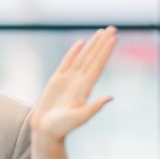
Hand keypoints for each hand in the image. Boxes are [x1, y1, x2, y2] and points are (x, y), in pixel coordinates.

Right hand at [30, 26, 116, 142]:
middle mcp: (79, 81)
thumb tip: (110, 97)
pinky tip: (81, 43)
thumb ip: (94, 107)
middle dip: (102, 43)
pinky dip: (73, 52)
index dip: (105, 52)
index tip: (113, 39)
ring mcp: (68, 79)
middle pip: (93, 57)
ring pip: (82, 57)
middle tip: (113, 28)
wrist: (46, 130)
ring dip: (92, 44)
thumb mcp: (80, 117)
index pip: (98, 66)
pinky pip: (67, 62)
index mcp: (85, 89)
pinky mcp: (56, 80)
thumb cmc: (62, 127)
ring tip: (101, 32)